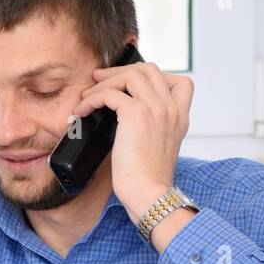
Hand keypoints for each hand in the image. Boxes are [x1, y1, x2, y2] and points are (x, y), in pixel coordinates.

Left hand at [72, 61, 194, 223]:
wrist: (149, 194)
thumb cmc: (147, 179)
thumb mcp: (157, 148)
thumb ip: (152, 128)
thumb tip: (124, 119)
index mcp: (179, 117)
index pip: (180, 81)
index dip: (154, 77)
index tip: (131, 85)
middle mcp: (171, 109)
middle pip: (149, 70)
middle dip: (121, 71)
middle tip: (99, 80)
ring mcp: (156, 109)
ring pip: (130, 75)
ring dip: (104, 83)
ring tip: (87, 97)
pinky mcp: (136, 115)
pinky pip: (110, 93)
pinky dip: (92, 99)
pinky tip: (82, 111)